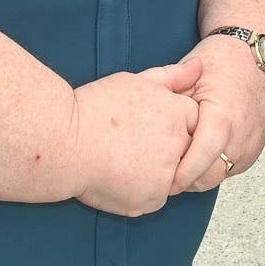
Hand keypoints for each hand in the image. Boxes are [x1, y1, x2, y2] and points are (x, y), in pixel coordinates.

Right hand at [66, 58, 200, 216]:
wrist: (64, 142)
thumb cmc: (94, 108)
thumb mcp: (135, 81)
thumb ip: (171, 77)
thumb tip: (201, 66)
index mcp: (175, 112)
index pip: (197, 120)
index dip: (175, 122)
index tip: (152, 125)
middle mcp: (177, 143)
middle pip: (189, 150)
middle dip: (171, 149)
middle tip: (137, 144)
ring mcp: (167, 174)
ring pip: (173, 176)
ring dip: (157, 172)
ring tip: (124, 158)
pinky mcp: (152, 198)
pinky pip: (155, 196)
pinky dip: (141, 190)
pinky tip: (118, 174)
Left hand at [169, 34, 264, 193]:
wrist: (251, 57)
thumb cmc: (219, 62)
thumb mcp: (187, 77)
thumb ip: (170, 101)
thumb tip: (146, 129)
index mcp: (224, 115)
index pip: (203, 155)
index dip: (182, 173)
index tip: (165, 182)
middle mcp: (242, 133)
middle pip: (212, 174)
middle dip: (188, 179)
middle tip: (164, 176)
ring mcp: (252, 144)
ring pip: (220, 174)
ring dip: (200, 174)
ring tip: (178, 163)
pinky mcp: (254, 150)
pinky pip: (230, 168)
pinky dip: (213, 166)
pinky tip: (197, 155)